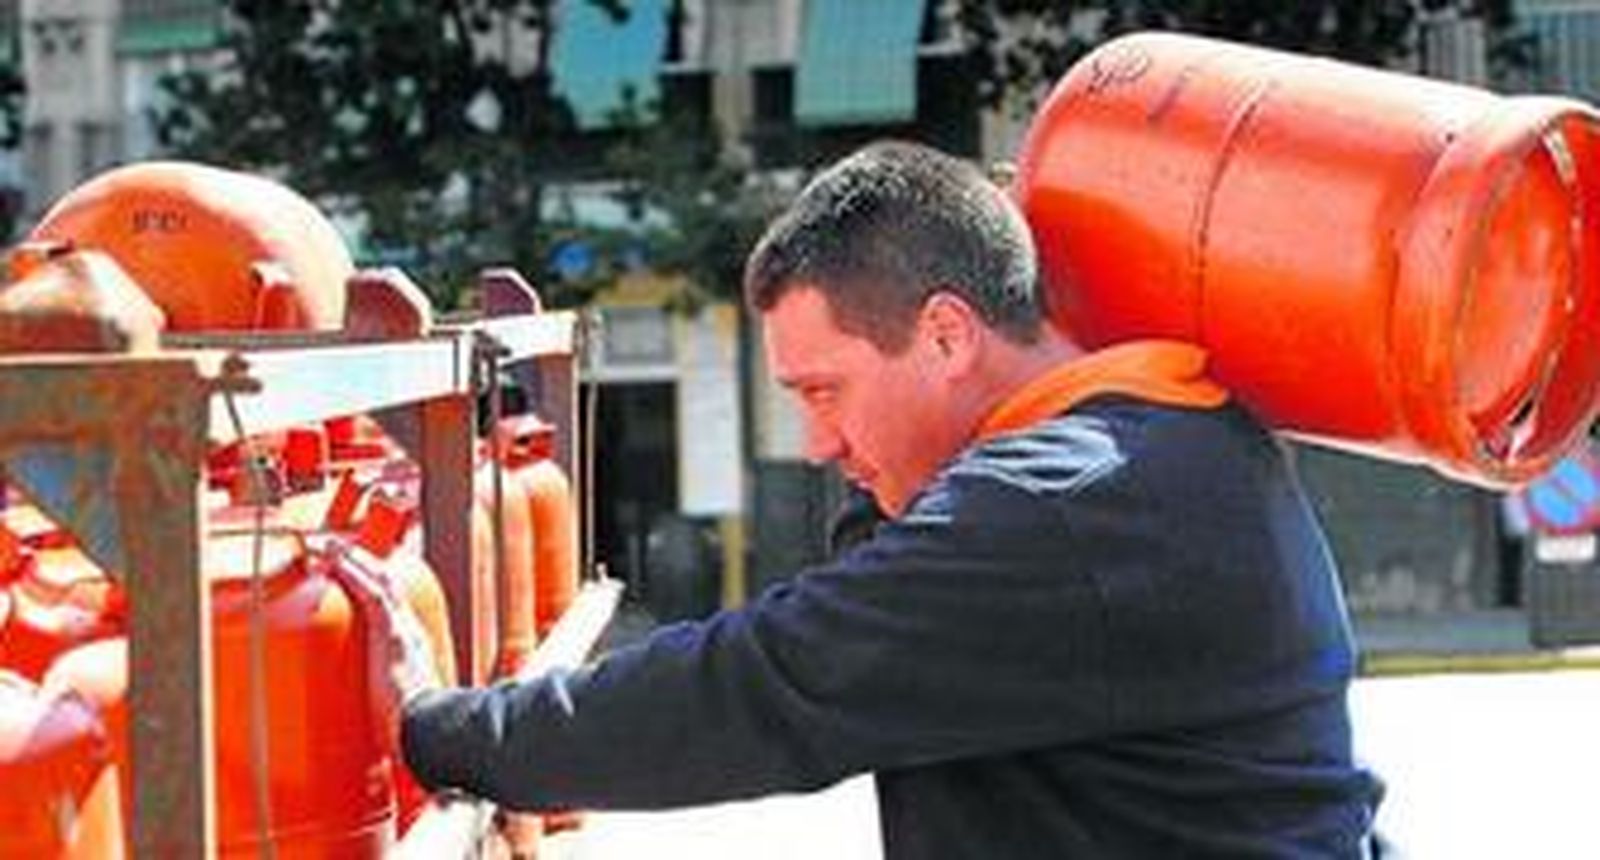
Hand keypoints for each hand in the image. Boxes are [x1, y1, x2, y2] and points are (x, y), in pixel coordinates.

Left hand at [326, 539, 442, 758]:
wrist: (426, 735)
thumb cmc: (415, 733)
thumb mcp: (396, 715)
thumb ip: (383, 715)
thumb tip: (367, 739)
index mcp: (413, 647)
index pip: (394, 605)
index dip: (374, 584)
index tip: (355, 574)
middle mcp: (410, 630)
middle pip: (387, 582)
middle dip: (362, 562)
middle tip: (335, 549)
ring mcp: (402, 628)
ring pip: (378, 578)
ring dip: (352, 557)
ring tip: (327, 545)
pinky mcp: (390, 630)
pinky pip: (369, 590)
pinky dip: (352, 570)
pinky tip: (332, 557)